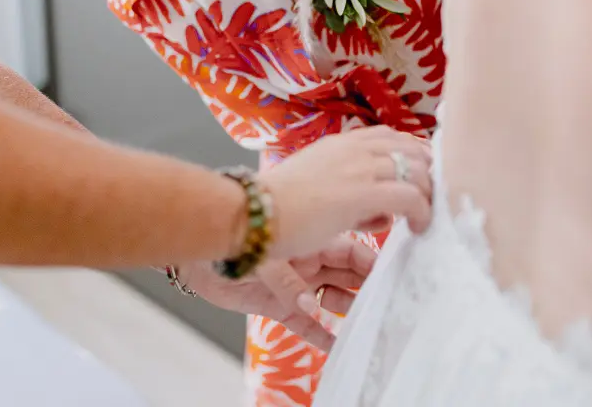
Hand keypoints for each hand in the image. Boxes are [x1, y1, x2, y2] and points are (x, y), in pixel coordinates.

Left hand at [179, 236, 375, 350]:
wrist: (198, 254)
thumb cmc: (233, 242)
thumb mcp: (266, 256)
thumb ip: (289, 283)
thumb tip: (310, 308)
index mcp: (312, 241)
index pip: (353, 254)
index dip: (372, 266)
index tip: (393, 278)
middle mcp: (310, 263)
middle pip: (349, 278)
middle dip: (368, 290)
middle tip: (389, 306)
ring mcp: (297, 286)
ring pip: (333, 301)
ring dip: (349, 313)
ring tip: (368, 328)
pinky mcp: (280, 308)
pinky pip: (308, 326)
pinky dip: (323, 337)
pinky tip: (338, 349)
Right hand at [259, 126, 432, 259]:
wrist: (254, 213)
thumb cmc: (276, 207)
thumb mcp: (315, 184)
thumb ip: (347, 188)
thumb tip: (378, 210)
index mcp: (340, 143)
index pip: (391, 136)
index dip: (412, 155)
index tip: (420, 177)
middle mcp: (354, 148)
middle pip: (411, 150)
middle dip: (427, 174)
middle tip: (430, 200)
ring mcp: (360, 167)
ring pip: (417, 172)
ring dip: (427, 195)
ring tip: (424, 217)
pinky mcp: (364, 192)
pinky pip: (411, 196)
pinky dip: (422, 211)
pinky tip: (417, 228)